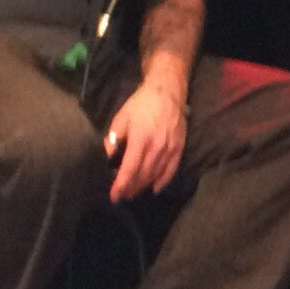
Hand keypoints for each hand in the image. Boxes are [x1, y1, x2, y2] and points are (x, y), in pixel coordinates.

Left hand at [105, 80, 187, 201]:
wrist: (167, 91)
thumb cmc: (141, 104)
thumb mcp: (121, 118)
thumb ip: (113, 139)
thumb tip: (109, 158)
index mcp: (140, 139)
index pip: (129, 169)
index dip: (121, 186)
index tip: (113, 197)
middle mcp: (156, 147)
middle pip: (143, 175)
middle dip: (131, 188)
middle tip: (122, 195)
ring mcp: (170, 148)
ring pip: (156, 174)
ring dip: (144, 186)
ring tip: (134, 192)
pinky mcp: (179, 147)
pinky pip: (171, 169)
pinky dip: (163, 181)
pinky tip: (155, 188)